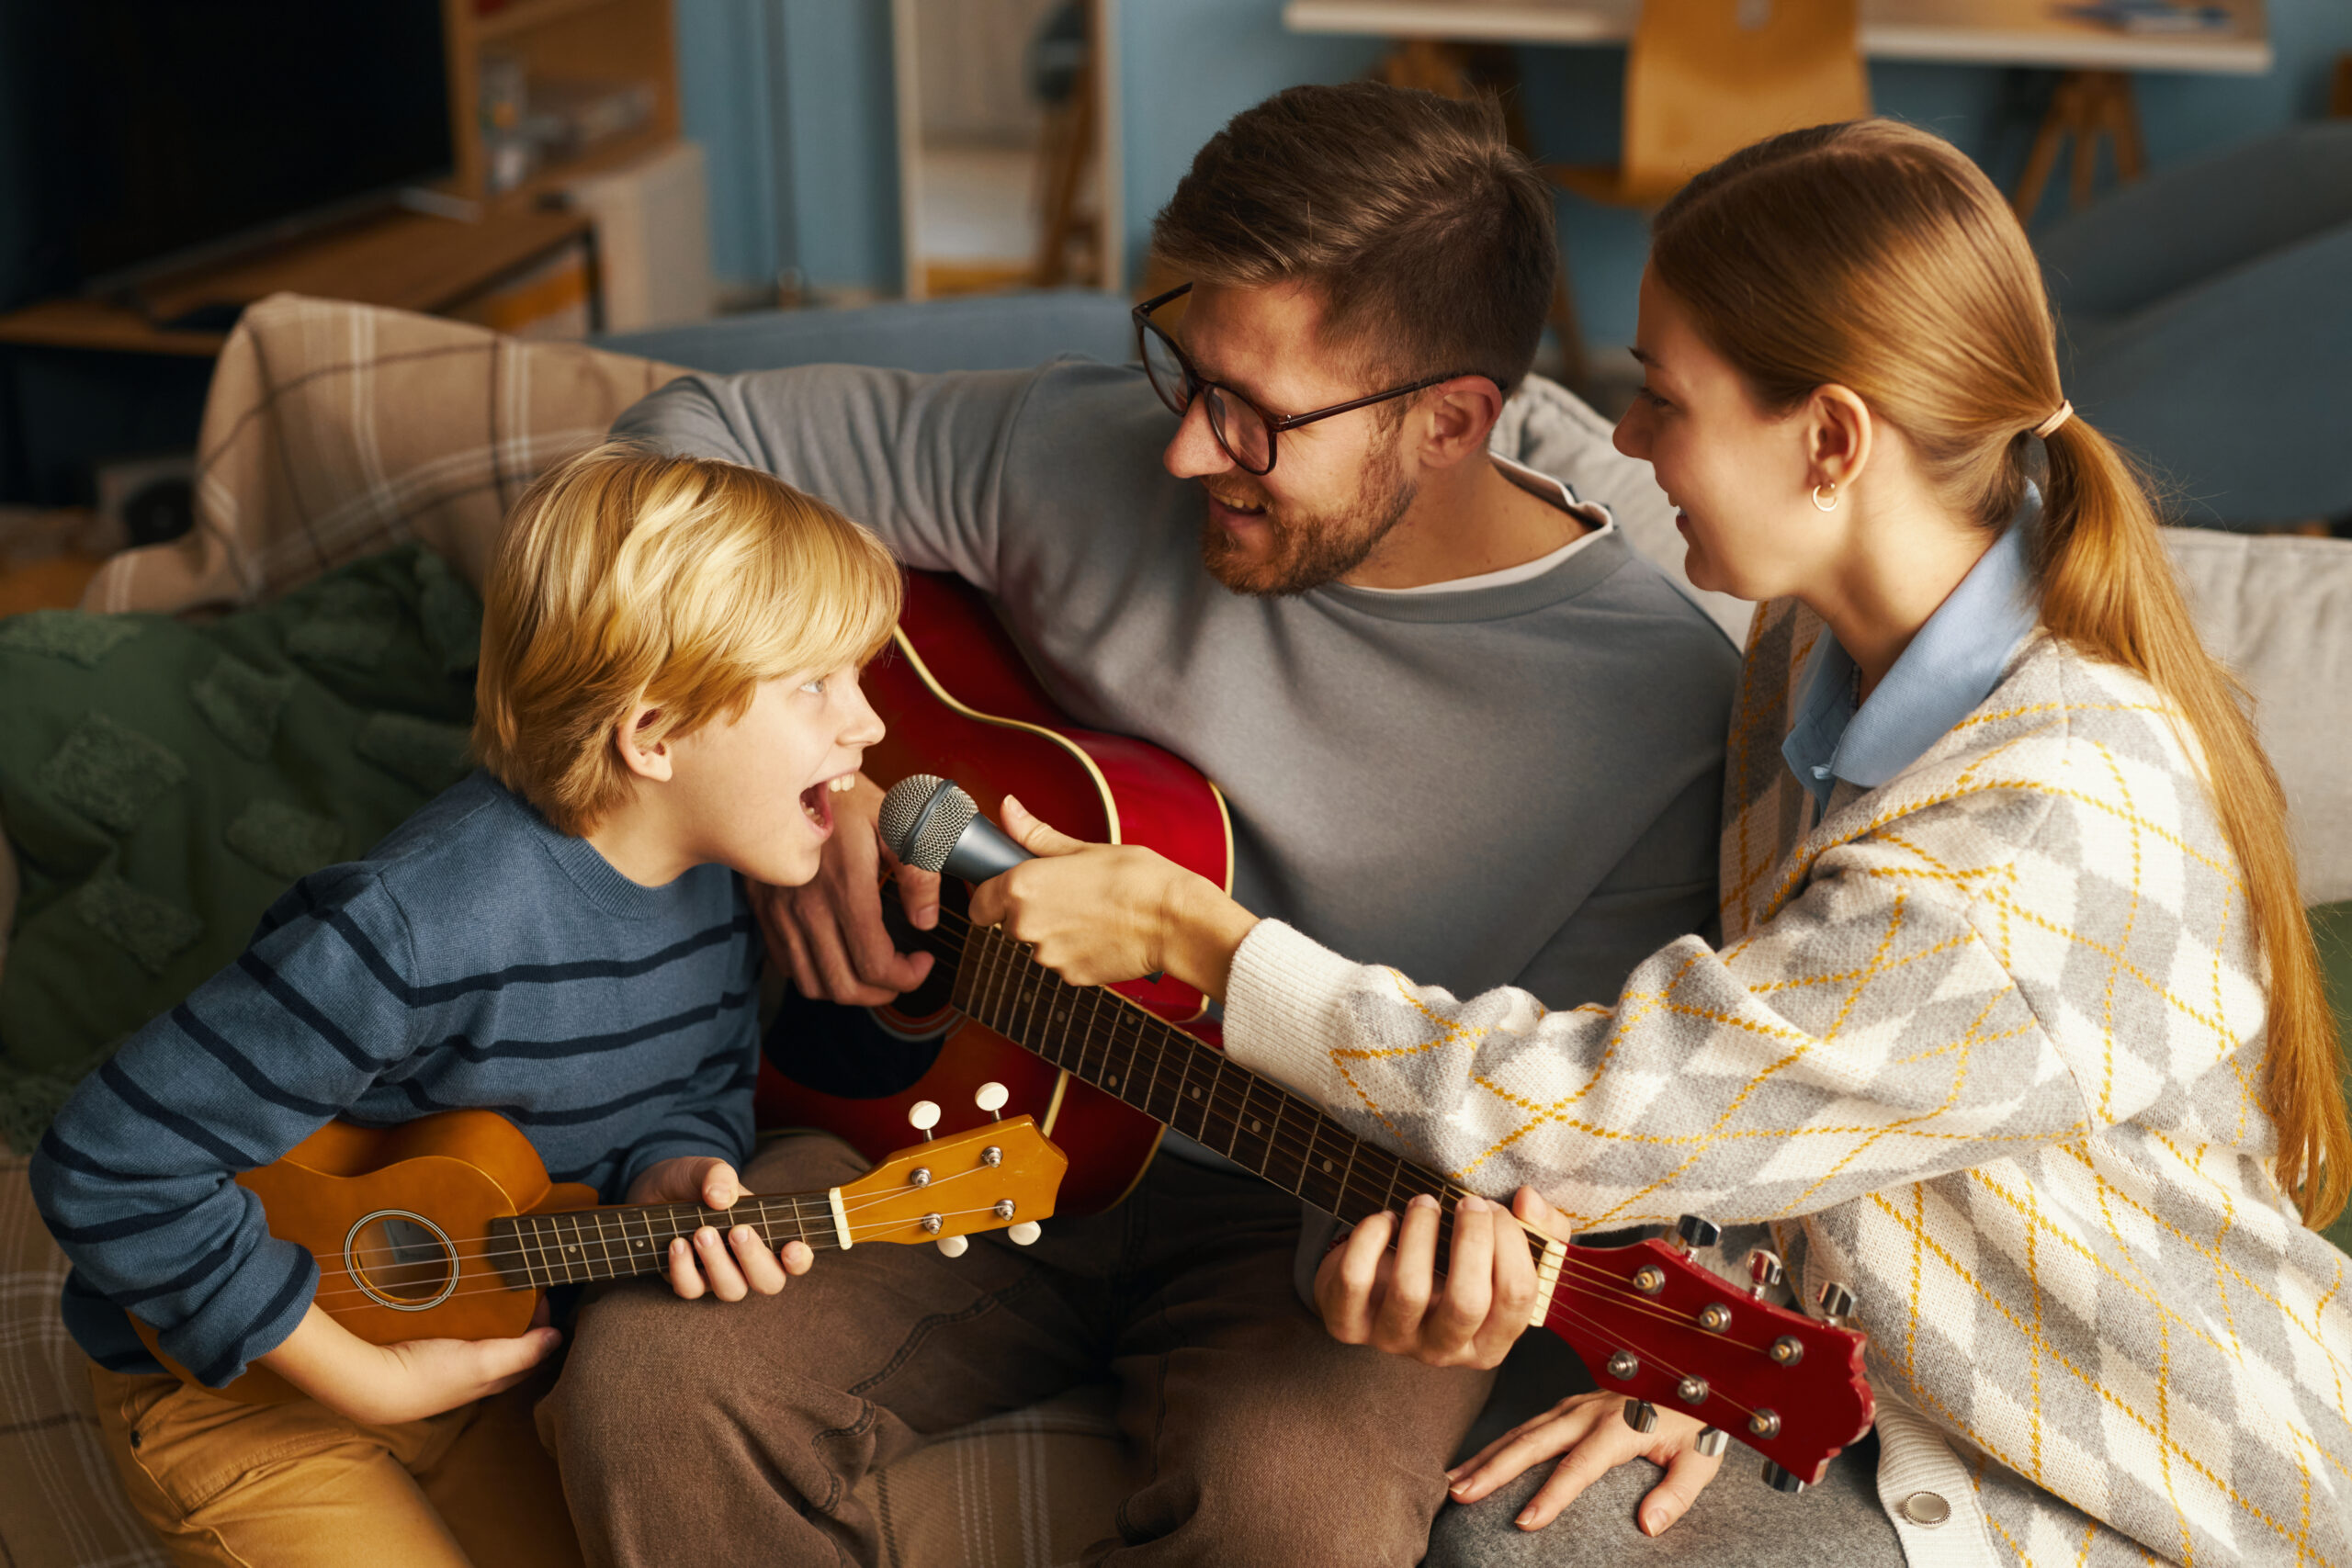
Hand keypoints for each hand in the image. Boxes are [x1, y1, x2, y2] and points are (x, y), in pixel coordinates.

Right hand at [259, 1302, 561, 1424]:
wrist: (372, 1381)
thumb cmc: (429, 1378)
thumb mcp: (484, 1363)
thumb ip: (522, 1351)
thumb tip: (557, 1337)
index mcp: (492, 1375)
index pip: (530, 1350)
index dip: (543, 1322)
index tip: (545, 1290)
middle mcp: (474, 1367)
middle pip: (509, 1339)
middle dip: (522, 1314)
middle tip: (526, 1278)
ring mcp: (450, 1356)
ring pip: (482, 1331)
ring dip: (493, 1309)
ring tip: (501, 1278)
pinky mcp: (427, 1345)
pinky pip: (455, 1325)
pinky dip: (466, 1309)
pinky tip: (465, 1288)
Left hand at [626, 1156, 813, 1301]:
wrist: (653, 1190)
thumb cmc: (692, 1181)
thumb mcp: (705, 1168)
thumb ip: (719, 1174)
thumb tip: (722, 1198)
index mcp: (766, 1233)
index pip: (796, 1260)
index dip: (800, 1261)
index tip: (791, 1247)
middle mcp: (747, 1260)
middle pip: (769, 1282)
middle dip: (755, 1260)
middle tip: (738, 1231)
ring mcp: (718, 1274)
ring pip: (731, 1289)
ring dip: (718, 1263)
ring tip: (701, 1232)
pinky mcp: (688, 1280)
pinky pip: (691, 1289)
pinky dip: (683, 1269)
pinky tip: (677, 1243)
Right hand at [752, 774, 938, 1006]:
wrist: (787, 776)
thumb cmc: (848, 794)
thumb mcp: (897, 820)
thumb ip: (917, 871)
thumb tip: (926, 921)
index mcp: (844, 886)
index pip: (873, 963)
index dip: (906, 977)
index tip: (924, 962)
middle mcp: (807, 907)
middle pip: (844, 986)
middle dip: (882, 993)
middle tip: (903, 974)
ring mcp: (780, 912)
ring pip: (813, 984)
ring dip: (849, 990)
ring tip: (874, 971)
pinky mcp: (764, 910)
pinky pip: (788, 965)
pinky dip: (817, 974)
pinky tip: (839, 954)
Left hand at [967, 796, 1257, 996]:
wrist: (1175, 921)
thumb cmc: (1136, 878)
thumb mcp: (1083, 847)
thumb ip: (1035, 834)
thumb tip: (1008, 808)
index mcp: (1023, 887)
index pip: (979, 904)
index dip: (993, 897)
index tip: (1012, 890)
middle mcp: (1027, 925)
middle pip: (1010, 924)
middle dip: (1032, 912)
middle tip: (1069, 894)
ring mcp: (1048, 956)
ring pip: (1038, 944)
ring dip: (1056, 932)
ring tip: (1093, 913)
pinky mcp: (1071, 977)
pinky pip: (1063, 962)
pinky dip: (1077, 951)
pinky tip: (1103, 933)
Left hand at [1313, 1188, 1555, 1369]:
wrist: (1380, 1285)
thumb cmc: (1453, 1267)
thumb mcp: (1505, 1254)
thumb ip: (1540, 1227)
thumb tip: (1527, 1200)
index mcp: (1490, 1342)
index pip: (1518, 1299)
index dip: (1512, 1243)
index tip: (1497, 1209)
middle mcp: (1444, 1351)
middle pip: (1467, 1303)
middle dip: (1472, 1239)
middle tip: (1468, 1202)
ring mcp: (1394, 1341)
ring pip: (1410, 1291)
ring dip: (1420, 1232)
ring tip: (1424, 1203)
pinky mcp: (1348, 1324)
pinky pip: (1355, 1280)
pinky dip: (1369, 1238)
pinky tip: (1385, 1220)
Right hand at [1445, 1388, 1724, 1534]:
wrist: (1697, 1378)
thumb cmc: (1700, 1422)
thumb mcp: (1703, 1458)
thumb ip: (1678, 1492)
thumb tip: (1648, 1525)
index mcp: (1620, 1425)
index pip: (1579, 1466)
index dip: (1551, 1495)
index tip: (1524, 1521)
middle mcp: (1589, 1411)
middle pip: (1533, 1442)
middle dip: (1493, 1469)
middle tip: (1461, 1494)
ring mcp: (1575, 1404)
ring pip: (1522, 1430)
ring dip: (1486, 1456)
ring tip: (1454, 1482)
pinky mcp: (1570, 1405)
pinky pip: (1527, 1423)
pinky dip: (1498, 1442)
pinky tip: (1478, 1461)